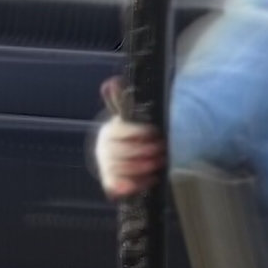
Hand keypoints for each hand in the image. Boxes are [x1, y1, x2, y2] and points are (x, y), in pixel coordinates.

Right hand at [94, 79, 162, 199]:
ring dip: (145, 166)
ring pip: (124, 169)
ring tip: (161, 162)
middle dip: (145, 151)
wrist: (118, 155)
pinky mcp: (111, 182)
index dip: (140, 132)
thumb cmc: (129, 134)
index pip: (122, 132)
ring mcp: (106, 166)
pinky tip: (152, 180)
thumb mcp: (128, 117)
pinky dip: (135, 185)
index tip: (156, 133)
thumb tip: (111, 82)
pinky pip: (119, 186)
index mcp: (110, 132)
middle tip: (163, 149)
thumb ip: (122, 101)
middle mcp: (104, 149)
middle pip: (123, 152)